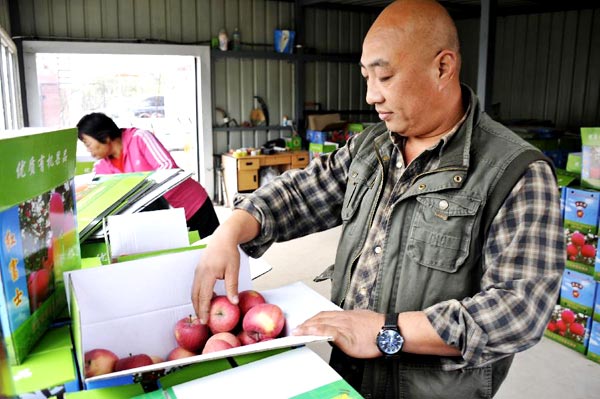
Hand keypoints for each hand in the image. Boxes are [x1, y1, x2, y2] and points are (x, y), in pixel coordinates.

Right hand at [191, 209, 260, 323]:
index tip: (205, 321)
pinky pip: (196, 285)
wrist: (223, 238)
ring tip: (204, 313)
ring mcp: (197, 271)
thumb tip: (233, 302)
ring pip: (194, 291)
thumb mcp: (233, 270)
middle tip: (203, 321)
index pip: (204, 296)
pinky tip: (207, 298)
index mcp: (208, 273)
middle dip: (198, 309)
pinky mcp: (198, 270)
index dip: (204, 310)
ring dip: (197, 303)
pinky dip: (199, 295)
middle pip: (195, 296)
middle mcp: (199, 273)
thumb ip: (232, 286)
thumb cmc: (229, 252)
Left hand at [292, 309, 384, 358]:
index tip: (304, 323)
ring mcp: (344, 326)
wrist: (390, 330)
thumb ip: (350, 323)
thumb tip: (344, 326)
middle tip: (296, 329)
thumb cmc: (379, 327)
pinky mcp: (347, 336)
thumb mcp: (362, 319)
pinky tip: (310, 334)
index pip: (324, 315)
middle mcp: (342, 318)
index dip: (312, 319)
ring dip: (307, 328)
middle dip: (306, 324)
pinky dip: (318, 332)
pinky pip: (329, 332)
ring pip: (321, 324)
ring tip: (297, 332)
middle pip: (319, 319)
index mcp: (346, 315)